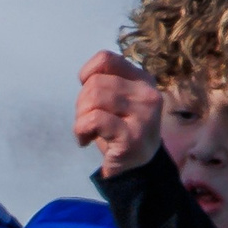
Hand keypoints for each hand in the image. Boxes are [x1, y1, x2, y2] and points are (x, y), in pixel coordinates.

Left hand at [74, 49, 163, 176]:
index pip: (106, 59)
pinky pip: (94, 120)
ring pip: (94, 99)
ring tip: (85, 131)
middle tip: (85, 121)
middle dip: (81, 103)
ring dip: (80, 118)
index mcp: (142, 80)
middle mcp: (147, 94)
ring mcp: (143, 115)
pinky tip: (85, 140)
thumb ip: (106, 82)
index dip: (87, 74)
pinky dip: (81, 130)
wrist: (136, 167)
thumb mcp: (117, 101)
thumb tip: (86, 76)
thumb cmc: (120, 130)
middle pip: (95, 83)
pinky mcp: (132, 136)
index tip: (87, 95)